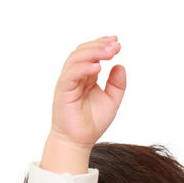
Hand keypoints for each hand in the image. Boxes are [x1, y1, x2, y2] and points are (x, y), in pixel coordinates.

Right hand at [41, 36, 126, 173]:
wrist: (79, 141)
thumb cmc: (92, 123)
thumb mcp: (111, 101)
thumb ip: (117, 84)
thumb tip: (120, 66)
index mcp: (86, 76)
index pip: (92, 54)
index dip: (102, 44)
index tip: (117, 41)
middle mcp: (76, 76)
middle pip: (83, 52)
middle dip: (100, 46)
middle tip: (116, 45)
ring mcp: (68, 82)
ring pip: (76, 58)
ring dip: (93, 52)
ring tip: (109, 52)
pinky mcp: (63, 90)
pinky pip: (71, 74)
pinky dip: (84, 68)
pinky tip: (97, 67)